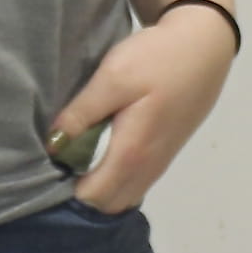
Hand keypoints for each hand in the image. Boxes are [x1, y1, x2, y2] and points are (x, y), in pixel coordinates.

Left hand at [49, 5, 237, 212]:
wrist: (204, 47)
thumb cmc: (156, 59)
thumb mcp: (113, 77)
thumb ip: (82, 113)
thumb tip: (53, 145)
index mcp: (131, 153)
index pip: (92, 198)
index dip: (66, 190)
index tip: (47, 169)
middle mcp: (147, 168)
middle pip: (108, 206)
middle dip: (81, 196)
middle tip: (59, 166)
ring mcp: (159, 163)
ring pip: (123, 197)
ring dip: (99, 189)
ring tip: (76, 162)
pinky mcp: (164, 154)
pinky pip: (135, 184)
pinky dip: (114, 181)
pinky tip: (99, 155)